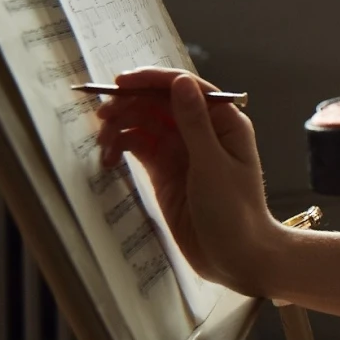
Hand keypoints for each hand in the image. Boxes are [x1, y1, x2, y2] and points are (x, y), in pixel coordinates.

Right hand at [95, 67, 279, 293]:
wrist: (237, 258)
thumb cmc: (235, 212)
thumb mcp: (212, 166)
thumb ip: (194, 124)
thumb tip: (180, 82)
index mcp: (224, 123)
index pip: (186, 88)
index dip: (153, 81)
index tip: (121, 82)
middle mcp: (203, 132)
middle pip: (161, 105)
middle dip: (131, 105)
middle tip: (102, 117)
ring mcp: (182, 152)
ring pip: (146, 125)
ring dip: (122, 127)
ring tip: (102, 143)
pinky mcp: (166, 173)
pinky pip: (140, 149)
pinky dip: (122, 148)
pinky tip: (108, 159)